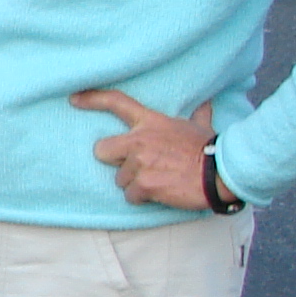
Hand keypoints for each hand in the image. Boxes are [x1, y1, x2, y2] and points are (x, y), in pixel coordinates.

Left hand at [74, 89, 223, 209]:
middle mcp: (140, 140)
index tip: (74, 98)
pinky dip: (143, 198)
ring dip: (135, 183)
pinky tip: (161, 192)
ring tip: (159, 180)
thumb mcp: (201, 126)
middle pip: (102, 150)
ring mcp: (139, 163)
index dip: (92, 99)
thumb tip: (206, 103)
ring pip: (119, 179)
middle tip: (137, 166)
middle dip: (115, 160)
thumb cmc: (210, 149)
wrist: (221, 174)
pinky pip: (131, 196)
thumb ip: (197, 114)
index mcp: (151, 122)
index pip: (116, 102)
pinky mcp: (143, 184)